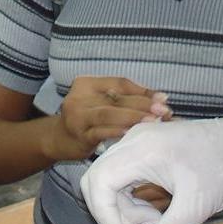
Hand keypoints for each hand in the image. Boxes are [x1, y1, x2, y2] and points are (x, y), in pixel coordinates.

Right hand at [44, 76, 171, 161]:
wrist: (58, 139)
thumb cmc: (87, 118)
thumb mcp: (102, 102)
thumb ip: (125, 98)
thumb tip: (160, 99)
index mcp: (87, 83)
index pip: (120, 83)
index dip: (142, 90)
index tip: (163, 98)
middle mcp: (80, 96)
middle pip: (117, 98)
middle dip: (143, 104)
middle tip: (164, 111)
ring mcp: (77, 116)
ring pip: (109, 114)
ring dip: (133, 117)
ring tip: (154, 121)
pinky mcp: (79, 135)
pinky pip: (101, 131)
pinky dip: (117, 131)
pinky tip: (132, 132)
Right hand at [81, 111, 222, 223]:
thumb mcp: (195, 209)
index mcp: (144, 148)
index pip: (99, 182)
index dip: (104, 216)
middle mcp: (136, 138)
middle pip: (97, 178)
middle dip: (110, 212)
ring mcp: (140, 138)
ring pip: (108, 177)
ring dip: (123, 206)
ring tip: (156, 222)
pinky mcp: (147, 144)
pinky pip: (123, 172)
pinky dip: (130, 196)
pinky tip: (156, 211)